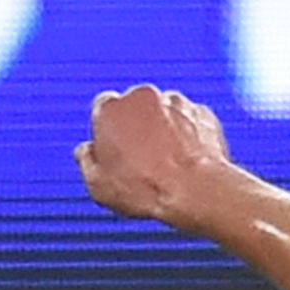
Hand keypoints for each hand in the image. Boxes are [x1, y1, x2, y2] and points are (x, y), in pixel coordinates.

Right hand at [76, 84, 235, 228]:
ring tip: (165, 161)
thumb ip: (85, 160)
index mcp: (110, 109)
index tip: (110, 148)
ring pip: (164, 111)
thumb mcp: (97, 184)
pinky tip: (185, 158)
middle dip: (136, 126)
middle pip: (134, 106)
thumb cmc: (147, 188)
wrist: (196, 192)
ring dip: (163, 128)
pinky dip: (188, 133)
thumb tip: (85, 153)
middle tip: (138, 158)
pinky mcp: (203, 113)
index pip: (101, 106)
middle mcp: (143, 97)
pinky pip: (190, 120)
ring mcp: (176, 103)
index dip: (105, 129)